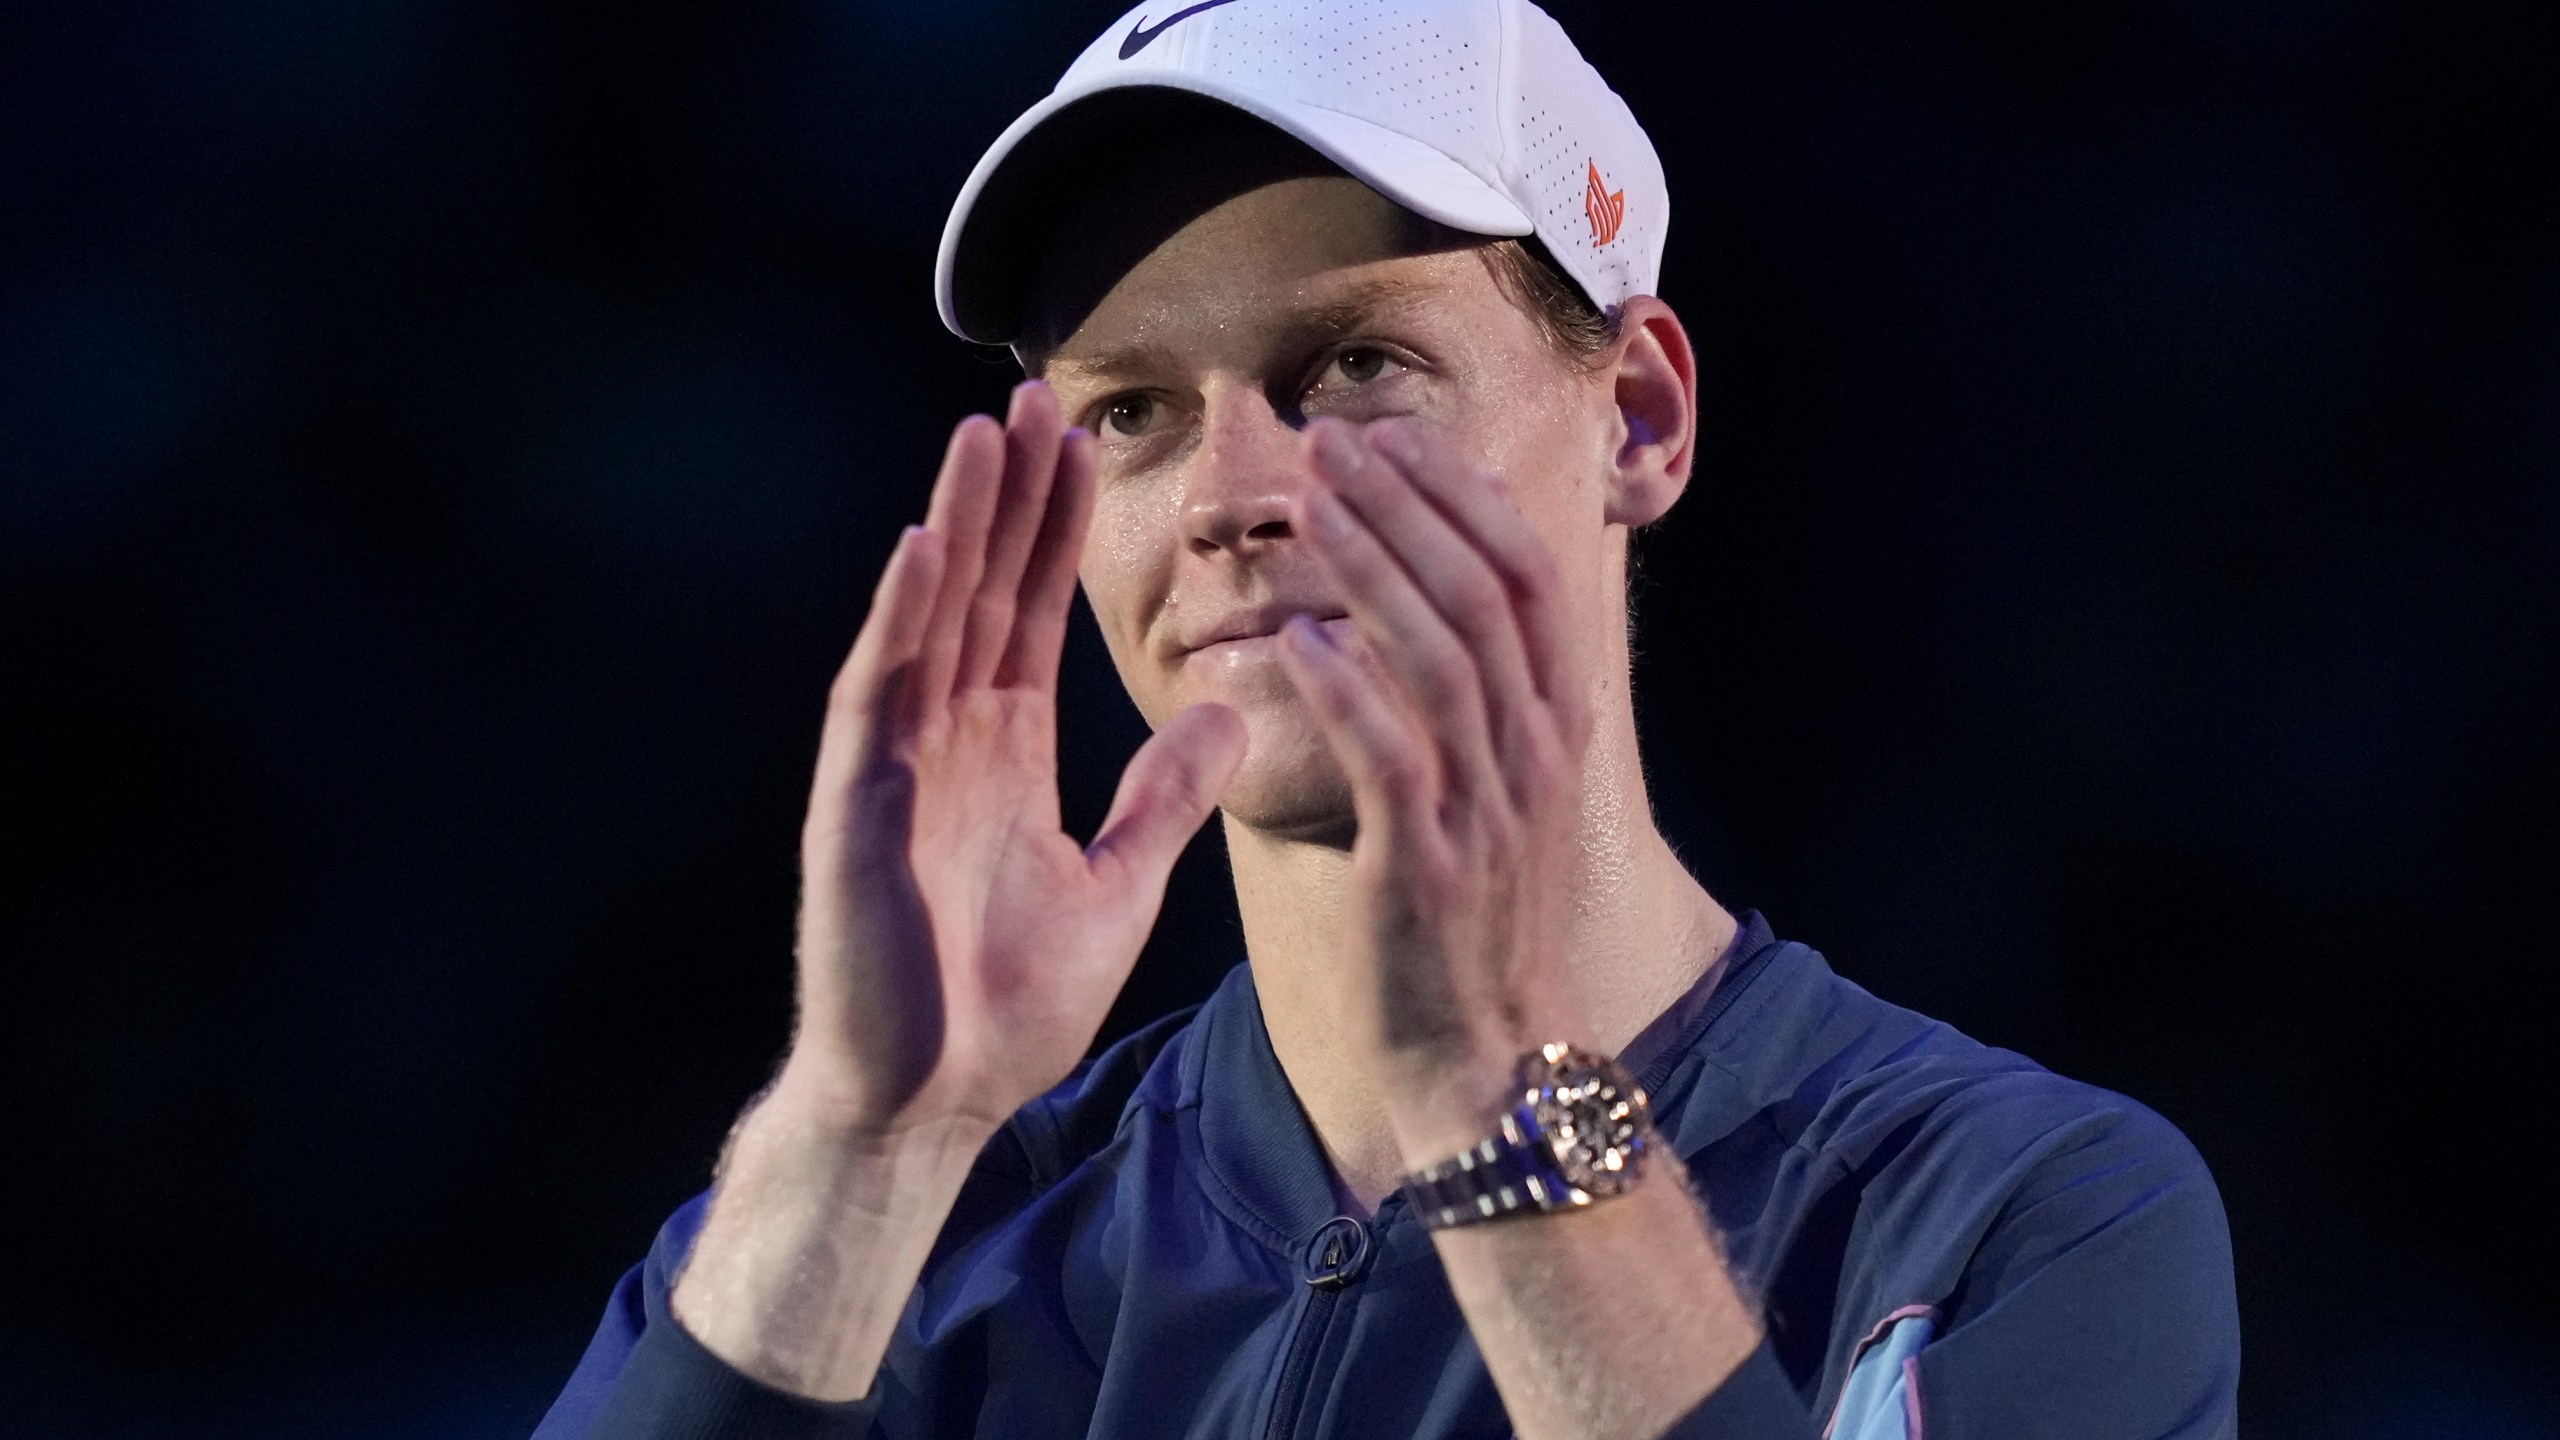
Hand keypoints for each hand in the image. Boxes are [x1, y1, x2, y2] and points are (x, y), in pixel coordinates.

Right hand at [783, 382, 1246, 1139]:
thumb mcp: (1118, 882)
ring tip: (979, 434)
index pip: (1033, 614)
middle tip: (1031, 398)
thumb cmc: (1008, 1006)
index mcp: (1006, 752)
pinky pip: (879, 696)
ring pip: (927, 620)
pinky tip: (923, 549)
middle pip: (981, 592)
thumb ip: (1165, 795)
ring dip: (953, 526)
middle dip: (1007, 497)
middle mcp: (946, 739)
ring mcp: (895, 766)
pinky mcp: (856, 806)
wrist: (934, 1101)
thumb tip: (1225, 705)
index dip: (1055, 531)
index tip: (1081, 447)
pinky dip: (900, 621)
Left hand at [1275, 417, 1595, 1154]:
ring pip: (1444, 660)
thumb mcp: (1495, 791)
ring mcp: (1490, 811)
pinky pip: (1393, 761)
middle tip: (1334, 440)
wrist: (1481, 1059)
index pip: (1524, 578)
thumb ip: (1472, 693)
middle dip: (1411, 506)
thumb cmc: (1468, 919)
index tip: (1394, 437)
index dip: (1461, 498)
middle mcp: (1535, 755)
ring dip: (1374, 571)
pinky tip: (1298, 639)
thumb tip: (1421, 585)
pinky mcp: (1430, 868)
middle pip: (1485, 596)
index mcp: (1552, 727)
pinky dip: (1349, 694)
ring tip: (1310, 507)